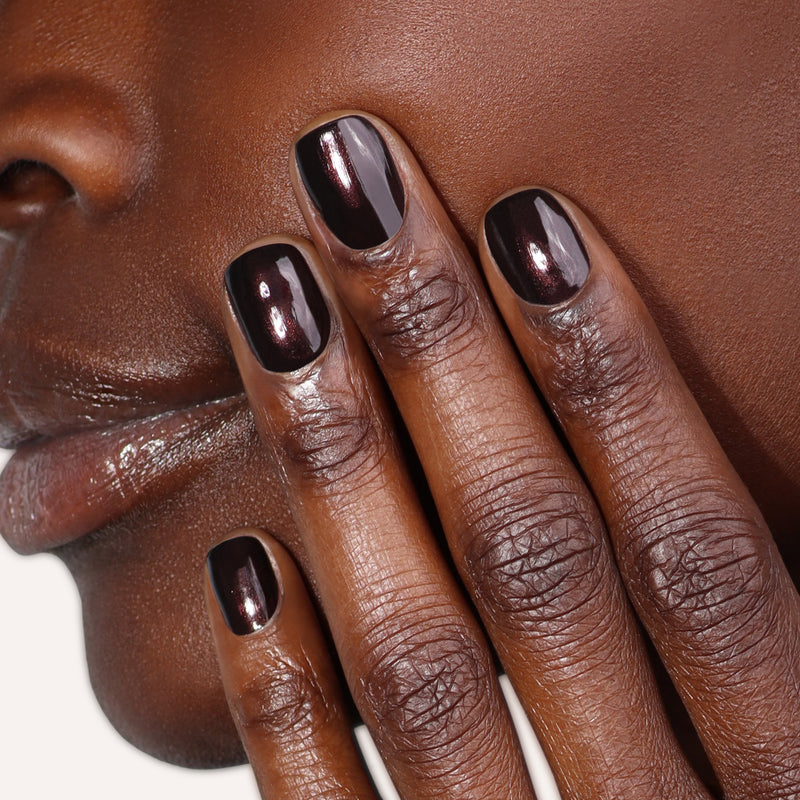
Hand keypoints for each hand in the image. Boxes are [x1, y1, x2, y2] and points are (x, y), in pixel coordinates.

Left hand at [204, 112, 799, 798]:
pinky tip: (234, 555)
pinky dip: (286, 692)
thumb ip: (748, 629)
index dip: (619, 375)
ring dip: (339, 470)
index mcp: (786, 772)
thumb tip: (685, 480)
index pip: (695, 545)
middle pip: (539, 558)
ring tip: (271, 302)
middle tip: (356, 198)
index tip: (528, 220)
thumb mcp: (782, 732)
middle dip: (447, 359)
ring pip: (419, 659)